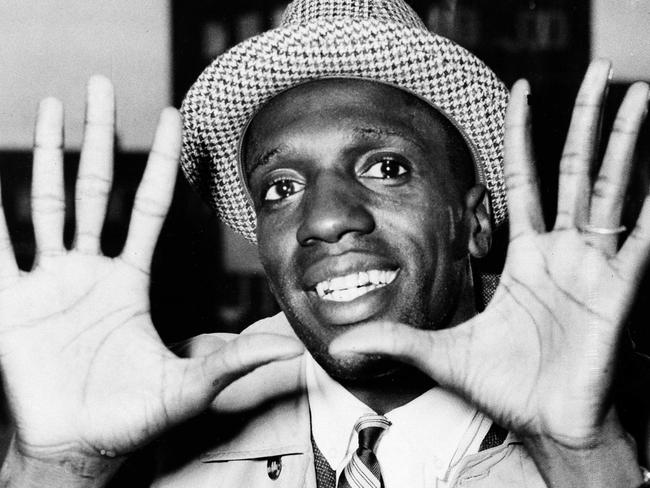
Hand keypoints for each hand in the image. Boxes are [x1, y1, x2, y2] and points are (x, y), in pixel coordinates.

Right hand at [0, 77, 302, 476]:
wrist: (78, 446)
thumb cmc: (132, 417)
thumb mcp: (193, 382)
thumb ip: (241, 360)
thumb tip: (298, 347)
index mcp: (130, 280)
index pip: (150, 207)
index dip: (161, 163)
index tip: (172, 119)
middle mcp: (90, 270)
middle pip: (96, 188)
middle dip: (99, 137)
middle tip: (101, 87)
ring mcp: (48, 281)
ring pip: (47, 203)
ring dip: (46, 155)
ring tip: (49, 106)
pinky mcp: (10, 303)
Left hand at [330, 60, 648, 483]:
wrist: (545, 425)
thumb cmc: (504, 387)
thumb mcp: (439, 354)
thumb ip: (392, 340)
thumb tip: (339, 347)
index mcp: (525, 255)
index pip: (525, 178)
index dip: (524, 134)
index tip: (521, 89)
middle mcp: (563, 251)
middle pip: (576, 168)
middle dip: (585, 118)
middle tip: (598, 69)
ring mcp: (594, 266)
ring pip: (614, 188)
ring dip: (626, 140)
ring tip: (641, 91)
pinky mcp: (618, 291)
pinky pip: (642, 240)